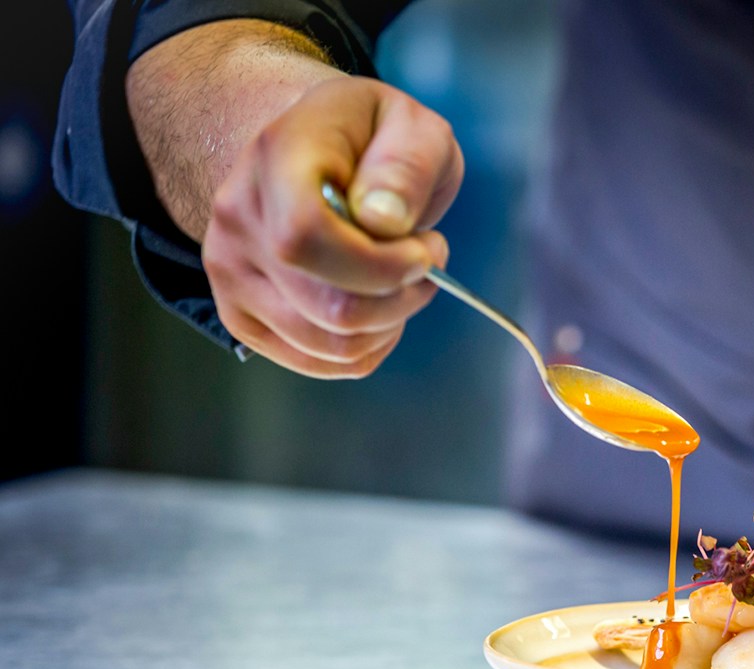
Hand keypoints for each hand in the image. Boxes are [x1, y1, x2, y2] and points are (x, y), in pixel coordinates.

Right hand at [204, 76, 462, 376]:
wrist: (314, 153)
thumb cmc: (371, 139)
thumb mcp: (411, 124)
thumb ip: (407, 163)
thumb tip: (384, 220)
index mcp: (275, 157)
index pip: (304, 238)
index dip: (378, 265)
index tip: (425, 250)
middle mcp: (237, 218)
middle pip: (328, 306)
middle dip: (401, 297)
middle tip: (426, 260)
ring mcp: (229, 272)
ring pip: (329, 343)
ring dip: (389, 323)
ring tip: (402, 279)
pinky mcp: (243, 316)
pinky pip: (320, 362)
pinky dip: (367, 347)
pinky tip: (379, 306)